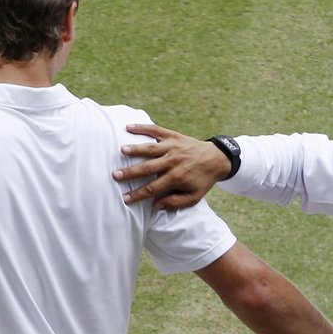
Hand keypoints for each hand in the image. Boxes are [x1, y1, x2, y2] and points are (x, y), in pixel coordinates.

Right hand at [112, 124, 230, 209]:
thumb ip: (175, 202)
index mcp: (177, 177)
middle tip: (115, 175)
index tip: (125, 198)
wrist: (217, 158)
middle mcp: (173, 161)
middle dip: (131, 172)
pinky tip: (128, 127)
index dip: (138, 194)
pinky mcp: (173, 136)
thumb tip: (155, 206)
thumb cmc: (203, 179)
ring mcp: (172, 147)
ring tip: (121, 150)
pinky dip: (142, 127)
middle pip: (148, 168)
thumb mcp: (194, 196)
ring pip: (151, 148)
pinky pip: (156, 130)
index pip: (153, 188)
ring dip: (136, 149)